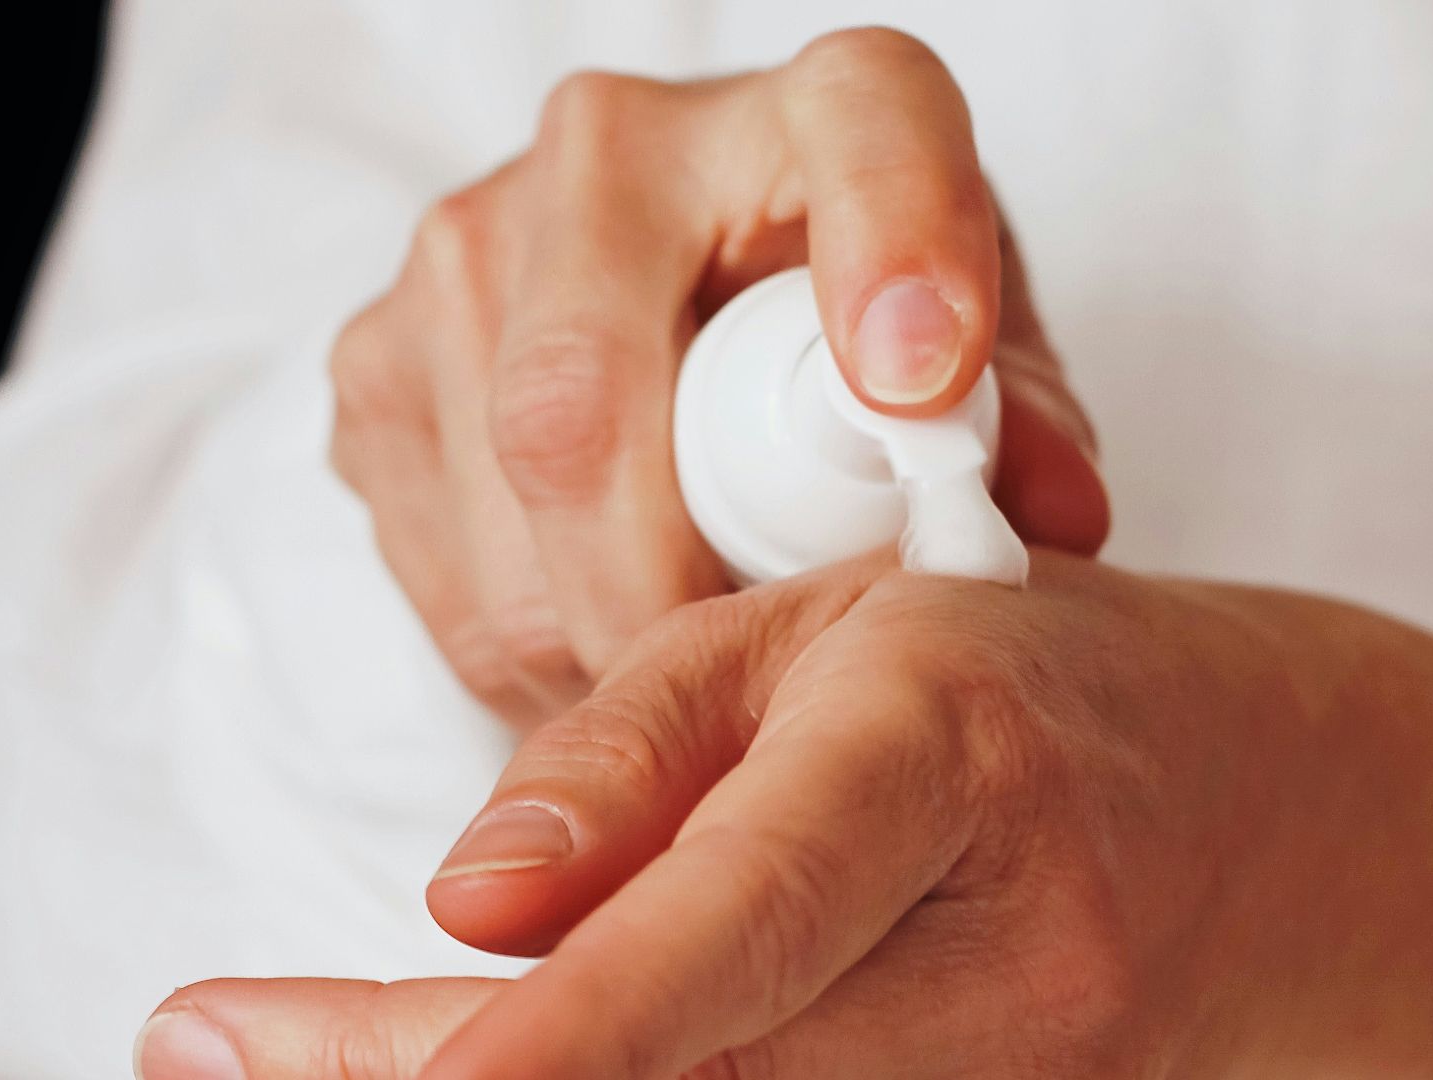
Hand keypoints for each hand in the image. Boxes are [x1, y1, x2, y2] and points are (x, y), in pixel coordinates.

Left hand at [138, 553, 1432, 1077]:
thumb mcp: (833, 624)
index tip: (373, 1062)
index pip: (745, 911)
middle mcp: (1004, 962)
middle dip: (431, 1079)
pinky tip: (534, 1051)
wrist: (1283, 815)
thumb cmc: (1037, 675)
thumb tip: (470, 902)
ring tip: (338, 1040)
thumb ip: (642, 753)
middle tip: (221, 1040)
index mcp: (948, 755)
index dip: (562, 1027)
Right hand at [327, 28, 1109, 726]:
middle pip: (590, 399)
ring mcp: (468, 245)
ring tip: (694, 673)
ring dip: (602, 637)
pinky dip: (529, 644)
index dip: (895, 253)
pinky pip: (439, 558)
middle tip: (752, 690)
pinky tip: (611, 636)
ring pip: (505, 496)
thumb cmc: (862, 334)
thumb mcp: (978, 367)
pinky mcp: (378, 359)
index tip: (921, 386)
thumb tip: (1054, 518)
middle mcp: (615, 145)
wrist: (692, 301)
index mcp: (821, 108)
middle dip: (673, 593)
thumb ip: (1024, 431)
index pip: (867, 134)